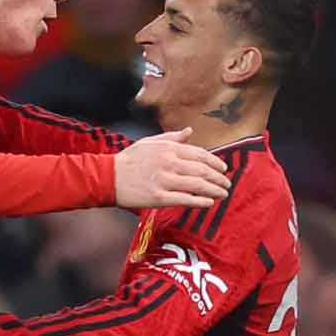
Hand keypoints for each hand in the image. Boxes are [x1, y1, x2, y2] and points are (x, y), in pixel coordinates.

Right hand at [113, 128, 229, 209]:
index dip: (215, 162)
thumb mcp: (150, 142)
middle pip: (202, 170)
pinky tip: (209, 203)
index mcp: (168, 148)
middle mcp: (168, 163)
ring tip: (223, 194)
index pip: (200, 154)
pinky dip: (200, 201)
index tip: (223, 169)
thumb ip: (172, 137)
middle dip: (219, 178)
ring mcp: (164, 180)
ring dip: (214, 190)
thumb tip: (190, 131)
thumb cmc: (129, 160)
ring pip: (197, 185)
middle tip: (227, 184)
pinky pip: (185, 200)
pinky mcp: (158, 197)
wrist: (108, 177)